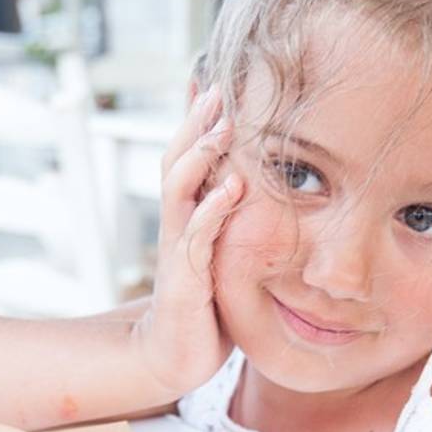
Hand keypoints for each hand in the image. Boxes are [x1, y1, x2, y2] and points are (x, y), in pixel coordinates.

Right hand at [131, 85, 245, 397]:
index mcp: (188, 214)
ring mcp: (176, 248)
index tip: (212, 79)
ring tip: (222, 126)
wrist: (176, 353)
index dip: (195, 119)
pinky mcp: (185, 280)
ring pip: (179, 190)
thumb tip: (256, 181)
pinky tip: (230, 188)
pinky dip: (212, 210)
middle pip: (177, 160)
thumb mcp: (223, 250)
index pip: (187, 156)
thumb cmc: (205, 300)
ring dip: (200, 155)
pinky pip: (195, 238)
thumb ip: (233, 217)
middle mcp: (177, 223)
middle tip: (218, 87)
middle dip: (195, 124)